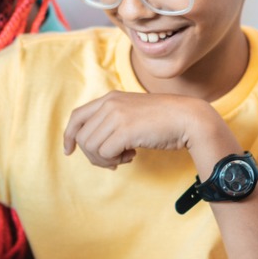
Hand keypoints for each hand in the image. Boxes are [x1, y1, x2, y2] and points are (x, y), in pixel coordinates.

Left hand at [63, 92, 218, 168]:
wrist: (188, 118)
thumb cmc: (165, 121)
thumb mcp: (134, 115)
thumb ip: (114, 124)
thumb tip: (96, 148)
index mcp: (110, 98)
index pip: (77, 116)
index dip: (69, 135)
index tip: (69, 150)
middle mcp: (109, 104)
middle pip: (82, 136)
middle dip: (93, 155)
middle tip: (114, 160)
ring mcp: (116, 115)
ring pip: (90, 147)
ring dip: (105, 159)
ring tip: (125, 157)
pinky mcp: (124, 130)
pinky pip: (104, 153)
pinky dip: (115, 160)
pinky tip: (131, 156)